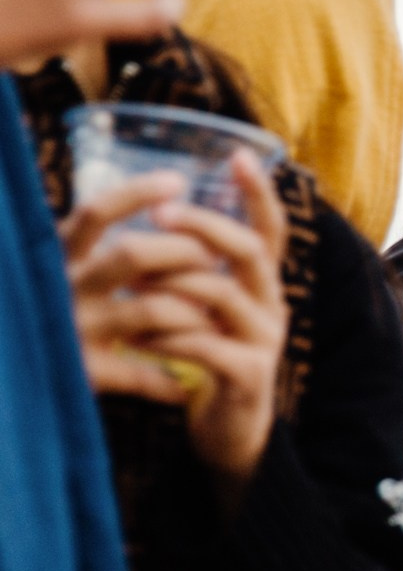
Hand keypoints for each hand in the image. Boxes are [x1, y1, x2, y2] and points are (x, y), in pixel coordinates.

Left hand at [60, 153, 289, 497]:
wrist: (232, 435)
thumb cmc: (208, 365)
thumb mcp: (208, 313)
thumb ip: (195, 274)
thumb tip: (153, 221)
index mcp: (262, 287)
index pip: (270, 231)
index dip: (258, 193)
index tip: (239, 154)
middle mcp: (273, 306)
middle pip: (248, 252)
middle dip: (203, 227)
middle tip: (158, 214)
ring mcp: (265, 341)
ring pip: (222, 294)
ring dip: (171, 283)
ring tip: (131, 281)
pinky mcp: (249, 376)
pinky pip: (206, 345)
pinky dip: (168, 337)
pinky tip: (138, 336)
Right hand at [60, 169, 219, 402]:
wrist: (13, 373)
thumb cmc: (54, 309)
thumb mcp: (67, 268)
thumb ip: (104, 243)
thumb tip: (169, 193)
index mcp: (58, 255)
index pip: (96, 213)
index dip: (137, 194)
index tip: (180, 181)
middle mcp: (62, 285)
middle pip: (134, 253)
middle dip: (186, 252)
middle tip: (214, 258)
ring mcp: (71, 326)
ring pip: (151, 309)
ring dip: (194, 312)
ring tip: (215, 317)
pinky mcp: (80, 371)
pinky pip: (141, 374)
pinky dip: (169, 381)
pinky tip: (186, 389)